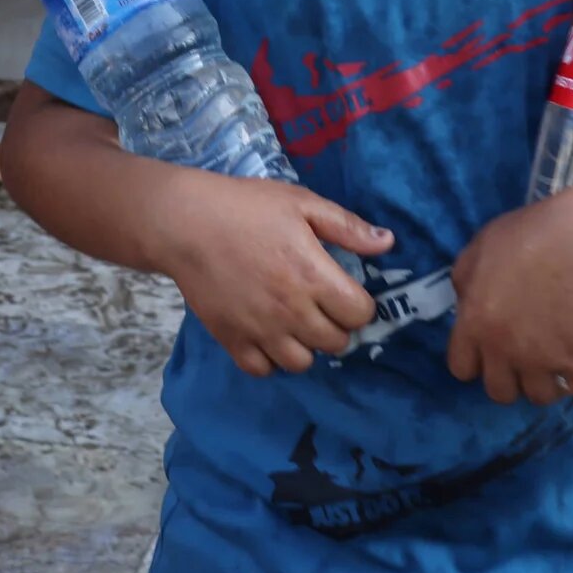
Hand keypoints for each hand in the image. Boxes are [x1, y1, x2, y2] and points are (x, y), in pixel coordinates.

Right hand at [150, 173, 393, 375]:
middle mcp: (292, 311)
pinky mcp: (232, 341)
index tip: (345, 291)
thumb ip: (346, 226)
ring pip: (302, 363)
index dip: (359, 304)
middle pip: (336, 342)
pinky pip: (263, 369)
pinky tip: (267, 335)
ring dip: (305, 345)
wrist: (184, 223)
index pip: (360, 314)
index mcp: (314, 276)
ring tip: (294, 323)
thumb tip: (388, 243)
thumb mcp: (301, 203)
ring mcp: (261, 330)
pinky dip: (269, 358)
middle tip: (320, 305)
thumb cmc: (245, 207)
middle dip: (336, 325)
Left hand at [446, 192, 572, 409]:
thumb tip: (466, 300)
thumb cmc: (532, 235)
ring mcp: (541, 361)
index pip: (462, 367)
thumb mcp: (481, 247)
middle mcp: (502, 350)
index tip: (495, 351)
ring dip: (553, 385)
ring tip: (566, 365)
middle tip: (532, 358)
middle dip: (513, 378)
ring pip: (541, 396)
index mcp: (474, 323)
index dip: (479, 362)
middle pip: (500, 390)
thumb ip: (468, 279)